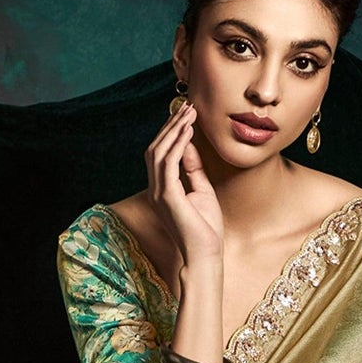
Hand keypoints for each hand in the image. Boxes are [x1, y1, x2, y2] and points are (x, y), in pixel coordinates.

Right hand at [144, 99, 222, 268]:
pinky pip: (167, 163)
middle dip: (171, 126)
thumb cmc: (206, 230)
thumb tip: (189, 145)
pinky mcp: (167, 196)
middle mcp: (155, 189)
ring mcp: (158, 192)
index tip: (186, 116)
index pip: (161, 154)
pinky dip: (176, 144)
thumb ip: (193, 169)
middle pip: (156, 148)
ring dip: (174, 130)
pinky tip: (187, 131)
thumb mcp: (202, 191)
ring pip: (159, 151)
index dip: (171, 133)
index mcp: (162, 189)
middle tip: (187, 107)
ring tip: (189, 113)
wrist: (206, 255)